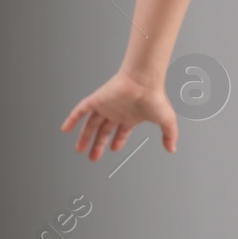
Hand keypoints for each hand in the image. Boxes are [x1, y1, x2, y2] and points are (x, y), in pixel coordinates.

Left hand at [61, 69, 179, 159]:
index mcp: (130, 117)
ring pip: (91, 124)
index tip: (113, 149)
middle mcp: (116, 112)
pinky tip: (65, 129)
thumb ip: (169, 136)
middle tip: (93, 157)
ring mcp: (105, 107)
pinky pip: (80, 111)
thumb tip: (172, 148)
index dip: (116, 142)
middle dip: (98, 145)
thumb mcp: (166, 121)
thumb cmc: (154, 97)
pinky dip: (72, 120)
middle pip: (103, 132)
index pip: (120, 132)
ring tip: (80, 149)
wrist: (143, 82)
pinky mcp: (96, 100)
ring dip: (85, 137)